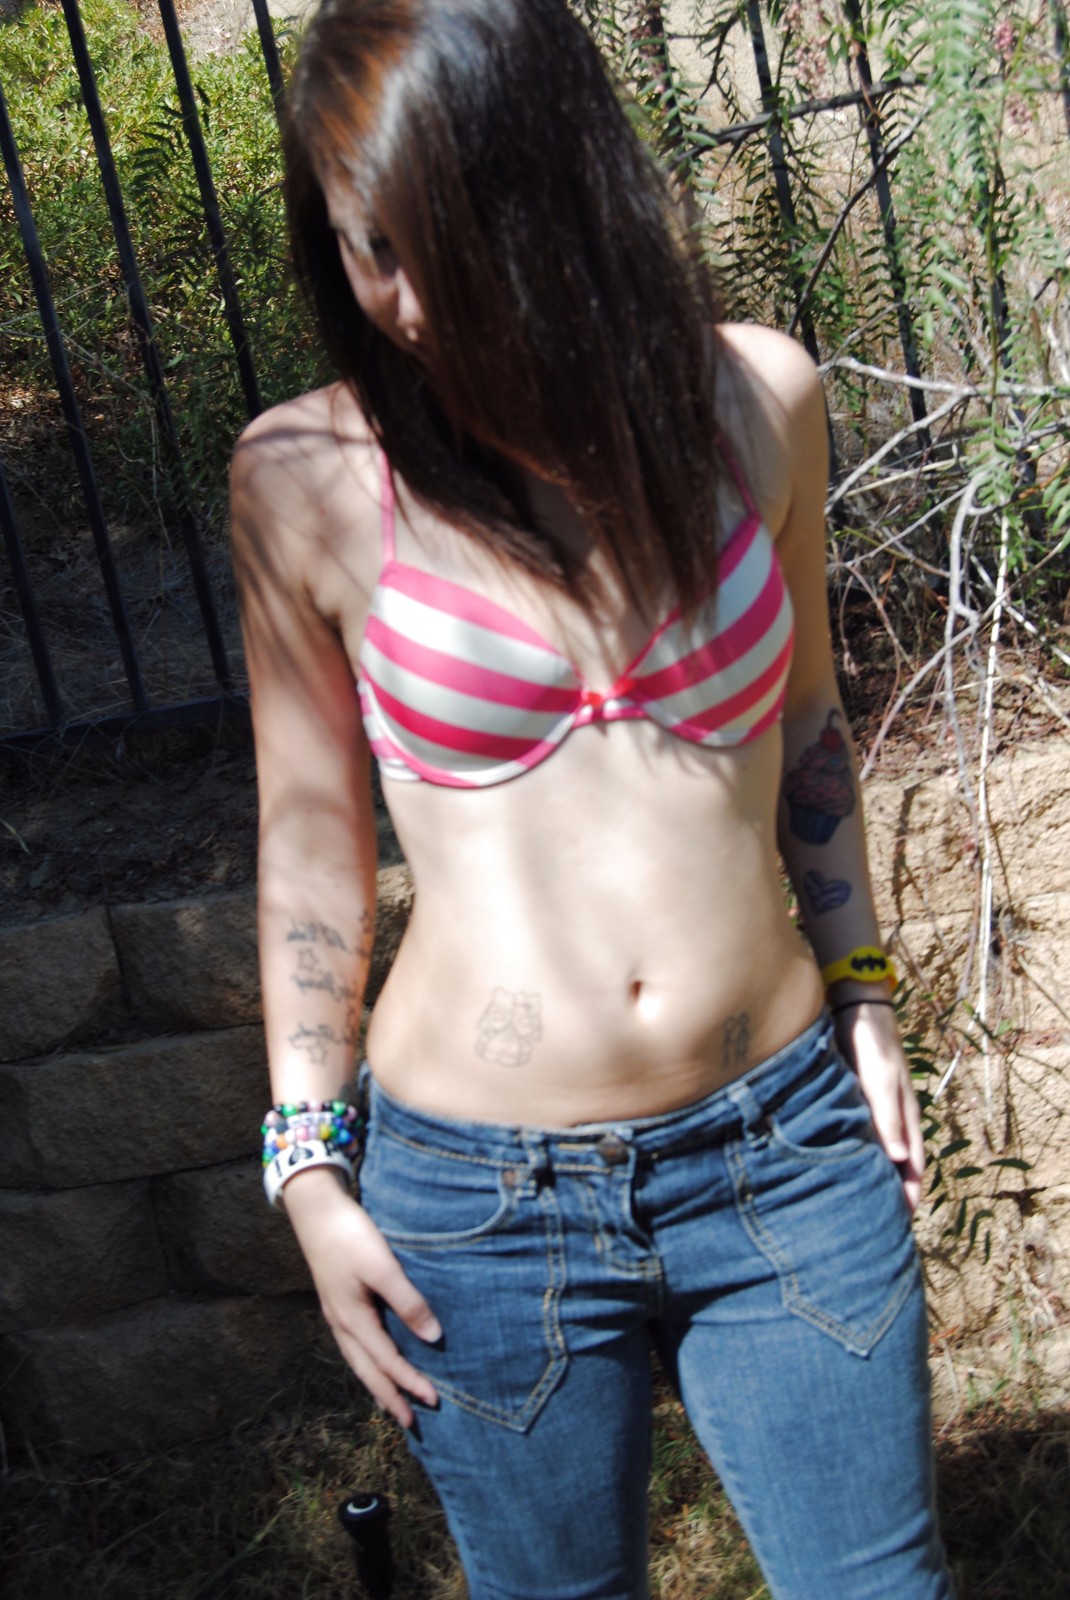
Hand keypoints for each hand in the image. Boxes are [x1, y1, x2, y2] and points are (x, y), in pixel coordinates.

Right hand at [282, 1168, 440, 1425]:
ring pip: (358, 1360)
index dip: (410, 1383)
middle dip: (389, 1398)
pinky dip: (367, 1361)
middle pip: (367, 1371)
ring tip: (390, 1402)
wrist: (316, 1210)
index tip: (433, 1401)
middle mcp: (341, 1323)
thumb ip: (408, 1302)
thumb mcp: (383, 1267)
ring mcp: (335, 1313)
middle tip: (410, 1423)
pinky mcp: (336, 1300)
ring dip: (376, 1383)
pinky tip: (373, 1357)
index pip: (387, 1362)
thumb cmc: (350, 1236)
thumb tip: (433, 1338)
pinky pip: (353, 1344)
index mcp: (353, 1320)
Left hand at [833, 1002, 924, 1213]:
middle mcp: (890, 1114)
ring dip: (870, 1173)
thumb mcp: (881, 1080)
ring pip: (873, 1149)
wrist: (852, 1003)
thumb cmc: (871, 1043)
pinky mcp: (851, 1095)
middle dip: (889, 1190)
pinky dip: (852, 1151)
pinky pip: (855, 1132)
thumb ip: (886, 1117)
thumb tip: (898, 1158)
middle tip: (876, 1222)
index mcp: (904, 1114)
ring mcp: (871, 1105)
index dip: (909, 1192)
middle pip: (894, 1161)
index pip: (912, 1164)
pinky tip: (834, 1162)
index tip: (902, 1222)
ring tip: (854, 1201)